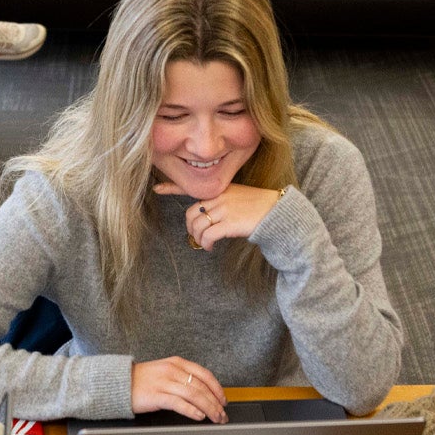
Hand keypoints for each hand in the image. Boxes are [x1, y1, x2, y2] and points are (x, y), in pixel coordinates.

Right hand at [130, 357, 226, 422]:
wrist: (118, 383)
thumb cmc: (142, 380)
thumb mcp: (165, 372)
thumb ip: (182, 378)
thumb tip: (202, 393)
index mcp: (177, 363)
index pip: (205, 375)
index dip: (217, 389)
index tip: (224, 400)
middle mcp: (172, 370)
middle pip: (201, 387)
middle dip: (216, 403)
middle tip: (222, 415)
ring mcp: (164, 382)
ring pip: (194, 395)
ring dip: (209, 408)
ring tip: (215, 418)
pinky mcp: (156, 395)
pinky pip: (179, 403)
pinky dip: (192, 410)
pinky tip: (199, 416)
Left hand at [154, 182, 283, 251]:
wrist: (278, 213)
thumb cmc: (260, 208)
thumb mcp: (238, 197)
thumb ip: (222, 202)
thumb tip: (207, 216)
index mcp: (220, 189)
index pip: (191, 186)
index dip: (172, 188)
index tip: (157, 189)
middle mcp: (219, 197)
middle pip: (191, 213)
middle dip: (190, 228)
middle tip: (198, 237)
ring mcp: (224, 209)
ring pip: (198, 226)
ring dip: (199, 239)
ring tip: (207, 244)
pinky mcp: (229, 223)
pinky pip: (208, 236)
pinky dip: (206, 244)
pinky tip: (211, 247)